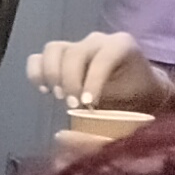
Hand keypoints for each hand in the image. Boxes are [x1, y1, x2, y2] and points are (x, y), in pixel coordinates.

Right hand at [28, 30, 171, 113]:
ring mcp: (76, 44)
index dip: (93, 81)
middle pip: (74, 53)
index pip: (102, 58)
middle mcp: (97, 40)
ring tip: (59, 96)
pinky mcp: (59, 55)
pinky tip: (45, 90)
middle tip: (73, 105)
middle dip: (71, 81)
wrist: (137, 89)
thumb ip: (113, 114)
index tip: (88, 104)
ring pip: (53, 50)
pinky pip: (38, 57)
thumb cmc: (138, 96)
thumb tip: (83, 135)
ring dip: (52, 75)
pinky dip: (37, 73)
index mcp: (121, 45)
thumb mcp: (133, 103)